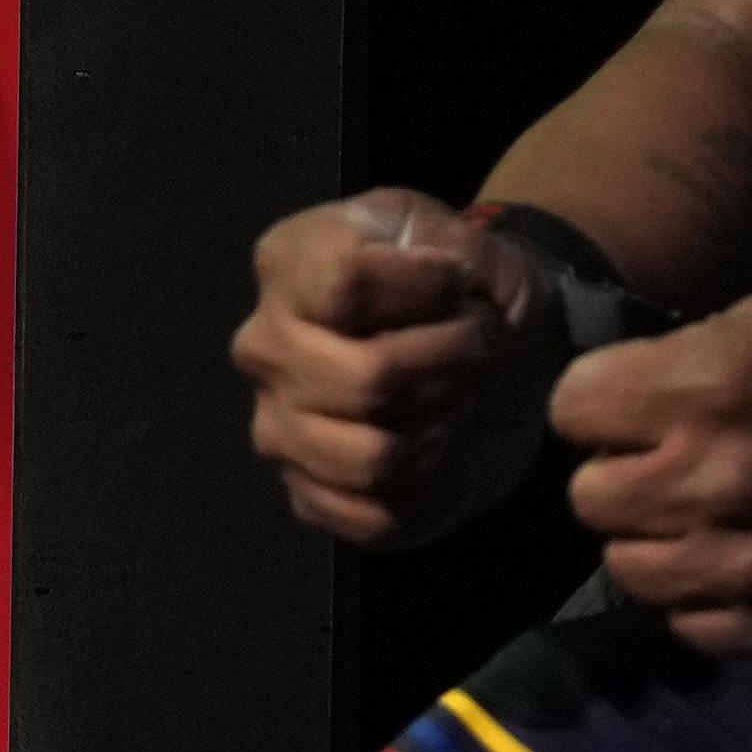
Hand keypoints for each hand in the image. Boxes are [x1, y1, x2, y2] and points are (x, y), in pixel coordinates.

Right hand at [233, 188, 561, 549]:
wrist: (487, 354)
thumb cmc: (462, 287)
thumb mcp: (461, 235)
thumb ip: (445, 249)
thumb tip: (438, 289)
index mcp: (287, 265)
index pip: (346, 284)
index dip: (428, 288)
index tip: (460, 285)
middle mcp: (263, 347)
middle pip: (368, 378)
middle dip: (452, 365)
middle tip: (475, 351)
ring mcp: (277, 427)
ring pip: (372, 456)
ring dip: (442, 430)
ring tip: (455, 401)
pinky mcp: (307, 494)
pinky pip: (376, 516)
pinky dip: (429, 490)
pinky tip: (436, 453)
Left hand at [553, 288, 751, 655]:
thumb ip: (691, 350)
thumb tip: (624, 392)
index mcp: (705, 392)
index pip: (571, 407)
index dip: (601, 404)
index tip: (631, 408)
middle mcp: (709, 484)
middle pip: (588, 497)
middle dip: (623, 475)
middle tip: (669, 467)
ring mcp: (743, 568)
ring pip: (629, 569)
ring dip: (656, 543)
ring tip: (703, 521)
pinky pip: (689, 625)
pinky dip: (703, 599)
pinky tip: (739, 567)